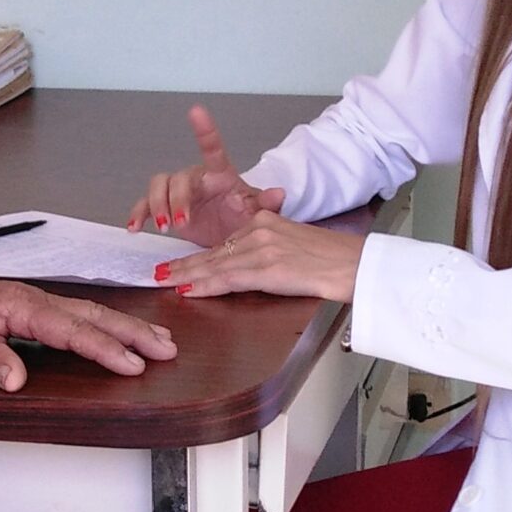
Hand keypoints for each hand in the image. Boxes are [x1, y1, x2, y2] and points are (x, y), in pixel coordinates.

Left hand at [0, 275, 176, 391]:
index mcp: (20, 306)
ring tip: (158, 341)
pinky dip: (104, 325)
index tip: (132, 365)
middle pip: (93, 316)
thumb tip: (16, 380)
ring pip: (90, 313)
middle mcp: (33, 300)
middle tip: (166, 350)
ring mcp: (34, 303)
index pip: (72, 330)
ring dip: (126, 327)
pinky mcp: (30, 310)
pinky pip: (77, 315)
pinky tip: (117, 333)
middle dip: (133, 333)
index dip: (104, 349)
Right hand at [126, 104, 285, 245]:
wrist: (230, 236)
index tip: (196, 111)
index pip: (212, 148)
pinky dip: (138, 214)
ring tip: (165, 226)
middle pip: (177, 177)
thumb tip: (279, 193)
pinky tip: (134, 227)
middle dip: (176, 199)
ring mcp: (177, 192)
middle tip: (182, 221)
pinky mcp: (164, 208)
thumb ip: (266, 203)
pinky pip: (145, 205)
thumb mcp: (256, 211)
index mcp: (218, 174)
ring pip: (158, 186)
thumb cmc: (242, 216)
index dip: (204, 130)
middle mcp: (195, 177)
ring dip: (157, 205)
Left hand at [156, 209, 364, 302]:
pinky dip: (205, 285)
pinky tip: (188, 290)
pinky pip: (228, 278)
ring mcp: (261, 249)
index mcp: (266, 222)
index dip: (200, 256)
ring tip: (164, 282)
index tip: (181, 264)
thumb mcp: (295, 243)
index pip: (225, 243)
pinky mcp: (266, 267)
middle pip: (214, 252)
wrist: (352, 264)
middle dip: (184, 264)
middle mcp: (260, 231)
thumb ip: (270, 247)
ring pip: (215, 265)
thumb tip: (249, 266)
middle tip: (159, 272)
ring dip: (186, 276)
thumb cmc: (331, 260)